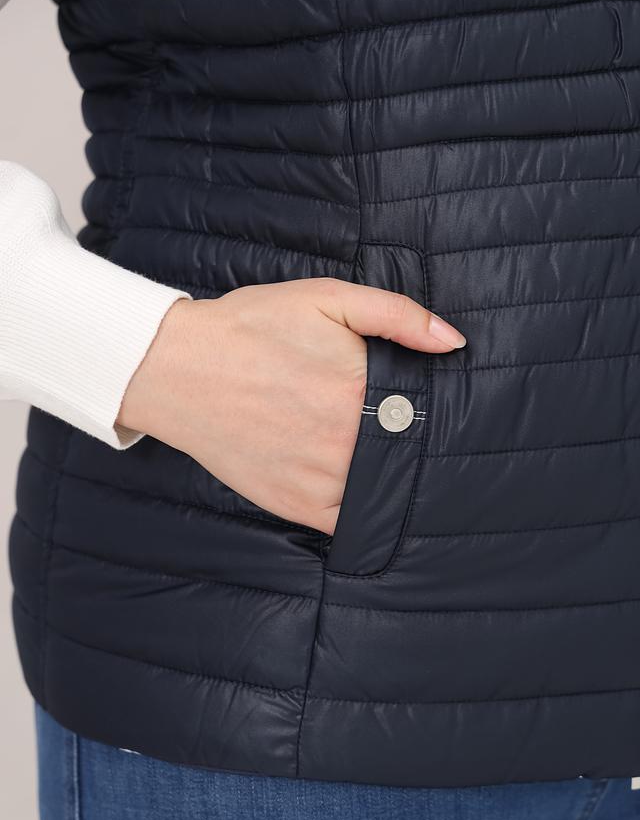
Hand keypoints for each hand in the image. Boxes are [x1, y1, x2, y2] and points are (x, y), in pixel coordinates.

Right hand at [116, 277, 465, 534]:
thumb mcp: (327, 298)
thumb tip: (453, 342)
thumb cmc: (250, 328)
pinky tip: (354, 483)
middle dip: (407, 439)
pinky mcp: (295, 505)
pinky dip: (360, 508)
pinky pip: (349, 521)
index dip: (429, 407)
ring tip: (368, 450)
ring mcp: (320, 480)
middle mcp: (345, 443)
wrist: (177, 368)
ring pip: (383, 488)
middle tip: (394, 425)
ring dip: (387, 474)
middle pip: (406, 452)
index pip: (426, 411)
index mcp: (360, 391)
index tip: (420, 403)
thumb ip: (397, 315)